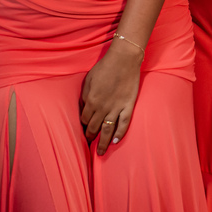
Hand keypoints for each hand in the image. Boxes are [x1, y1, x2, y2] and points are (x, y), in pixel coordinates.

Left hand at [80, 39, 141, 154]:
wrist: (124, 59)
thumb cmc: (104, 67)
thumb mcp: (89, 80)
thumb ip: (85, 96)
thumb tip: (84, 108)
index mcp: (91, 101)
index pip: (84, 119)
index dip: (82, 126)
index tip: (82, 130)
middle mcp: (102, 108)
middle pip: (94, 127)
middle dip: (90, 137)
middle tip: (88, 144)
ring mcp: (116, 108)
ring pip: (107, 130)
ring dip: (103, 142)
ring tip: (100, 152)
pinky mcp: (128, 106)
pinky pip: (124, 123)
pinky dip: (120, 133)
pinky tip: (116, 141)